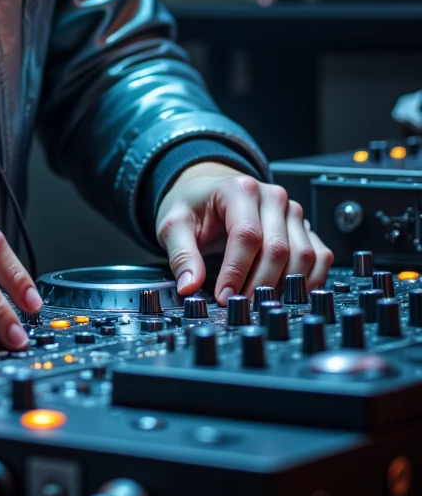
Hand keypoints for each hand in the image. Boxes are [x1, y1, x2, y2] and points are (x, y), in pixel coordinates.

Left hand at [155, 162, 333, 302]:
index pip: (247, 235)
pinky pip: (320, 256)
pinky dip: (310, 280)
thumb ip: (181, 255)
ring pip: (303, 256)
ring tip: (262, 304)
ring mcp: (292, 212)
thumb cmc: (195, 205)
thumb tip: (189, 287)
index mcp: (240, 190)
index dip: (237, 271)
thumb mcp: (174, 225)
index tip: (224, 296)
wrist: (209, 189)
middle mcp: (272, 197)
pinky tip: (290, 295)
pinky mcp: (304, 227)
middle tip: (243, 306)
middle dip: (260, 284)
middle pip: (278, 249)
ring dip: (286, 286)